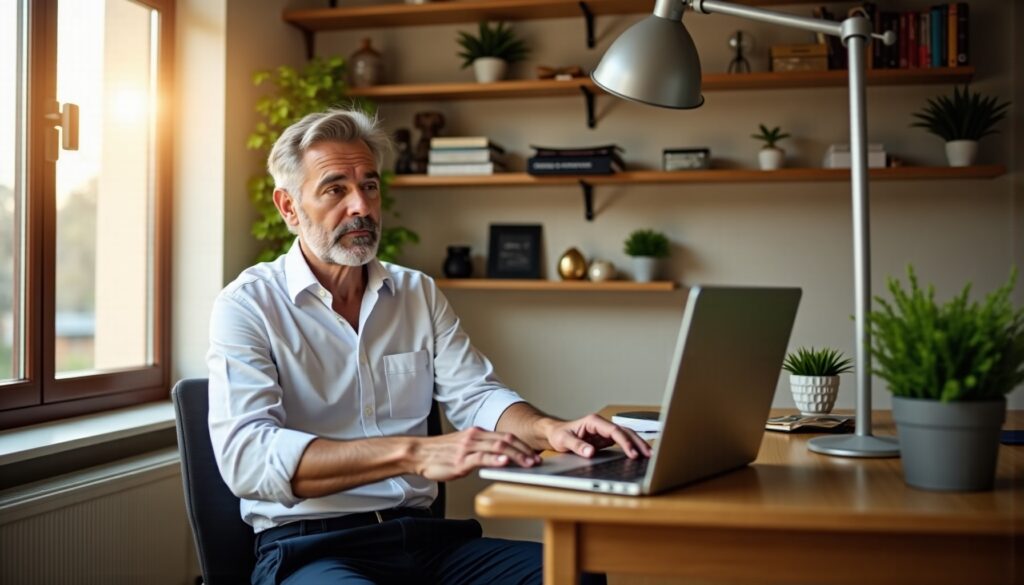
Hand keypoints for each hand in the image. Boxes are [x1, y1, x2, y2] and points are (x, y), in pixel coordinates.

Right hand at [412, 427, 541, 481]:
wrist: (418, 453)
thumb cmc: (440, 454)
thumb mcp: (464, 448)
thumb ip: (481, 451)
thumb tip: (500, 459)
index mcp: (477, 433)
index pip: (505, 436)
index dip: (523, 445)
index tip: (534, 455)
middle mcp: (475, 437)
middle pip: (506, 440)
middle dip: (525, 451)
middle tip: (537, 461)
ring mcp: (468, 447)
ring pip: (498, 447)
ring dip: (516, 456)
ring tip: (528, 464)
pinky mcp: (461, 459)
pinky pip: (481, 458)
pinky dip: (495, 459)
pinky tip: (505, 462)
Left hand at [542, 414, 651, 458]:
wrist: (555, 433)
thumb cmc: (559, 434)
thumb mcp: (564, 440)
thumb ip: (577, 446)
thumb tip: (591, 452)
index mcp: (594, 421)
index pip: (615, 431)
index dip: (625, 442)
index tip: (632, 453)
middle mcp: (602, 425)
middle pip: (625, 431)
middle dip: (638, 442)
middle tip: (648, 454)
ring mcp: (605, 432)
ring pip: (626, 435)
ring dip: (638, 444)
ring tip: (649, 455)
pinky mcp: (606, 439)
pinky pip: (622, 442)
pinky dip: (632, 448)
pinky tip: (639, 455)